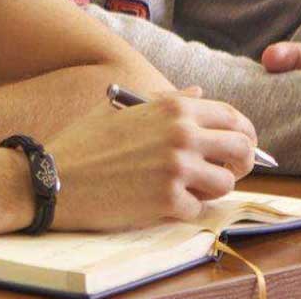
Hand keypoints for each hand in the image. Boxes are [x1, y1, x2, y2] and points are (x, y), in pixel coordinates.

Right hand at [45, 90, 255, 230]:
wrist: (55, 176)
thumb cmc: (86, 141)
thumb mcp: (123, 108)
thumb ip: (166, 100)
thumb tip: (199, 92)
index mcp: (173, 109)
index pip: (232, 117)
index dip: (244, 134)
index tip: (240, 146)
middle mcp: (181, 135)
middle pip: (242, 150)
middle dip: (241, 163)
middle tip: (225, 170)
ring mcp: (176, 169)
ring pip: (226, 183)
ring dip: (212, 189)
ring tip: (188, 187)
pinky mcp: (168, 200)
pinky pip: (199, 208)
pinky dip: (185, 208)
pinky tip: (162, 201)